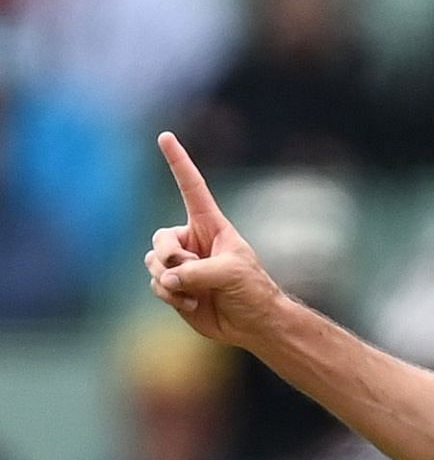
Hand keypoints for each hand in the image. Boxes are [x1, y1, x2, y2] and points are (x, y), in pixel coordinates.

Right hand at [143, 133, 284, 346]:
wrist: (253, 324)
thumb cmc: (252, 291)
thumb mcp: (231, 273)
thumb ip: (196, 272)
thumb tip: (166, 278)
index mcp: (210, 225)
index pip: (191, 187)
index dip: (179, 162)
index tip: (166, 135)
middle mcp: (192, 241)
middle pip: (160, 239)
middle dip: (169, 257)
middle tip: (186, 271)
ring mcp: (182, 265)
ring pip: (154, 263)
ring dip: (171, 281)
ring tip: (196, 293)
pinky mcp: (175, 286)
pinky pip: (156, 284)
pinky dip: (171, 296)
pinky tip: (193, 304)